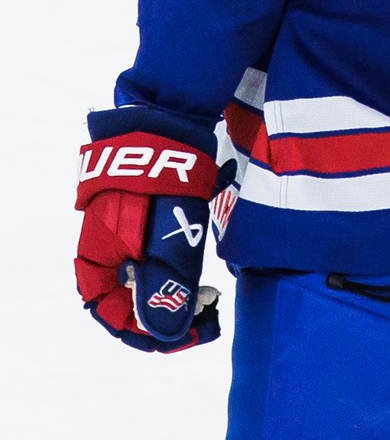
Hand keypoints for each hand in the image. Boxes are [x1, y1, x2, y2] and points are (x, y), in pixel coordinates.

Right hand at [74, 106, 223, 351]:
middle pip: (133, 309)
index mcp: (96, 269)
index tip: (193, 335)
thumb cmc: (156, 188)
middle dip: (171, 318)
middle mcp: (105, 263)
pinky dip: (179, 279)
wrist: (162, 136)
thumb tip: (167, 333)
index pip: (117, 320)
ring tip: (211, 295)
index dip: (154, 336)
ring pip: (147, 289)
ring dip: (178, 300)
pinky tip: (203, 280)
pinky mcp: (145, 234)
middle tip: (210, 310)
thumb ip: (164, 286)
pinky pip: (156, 268)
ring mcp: (124, 248)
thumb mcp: (163, 240)